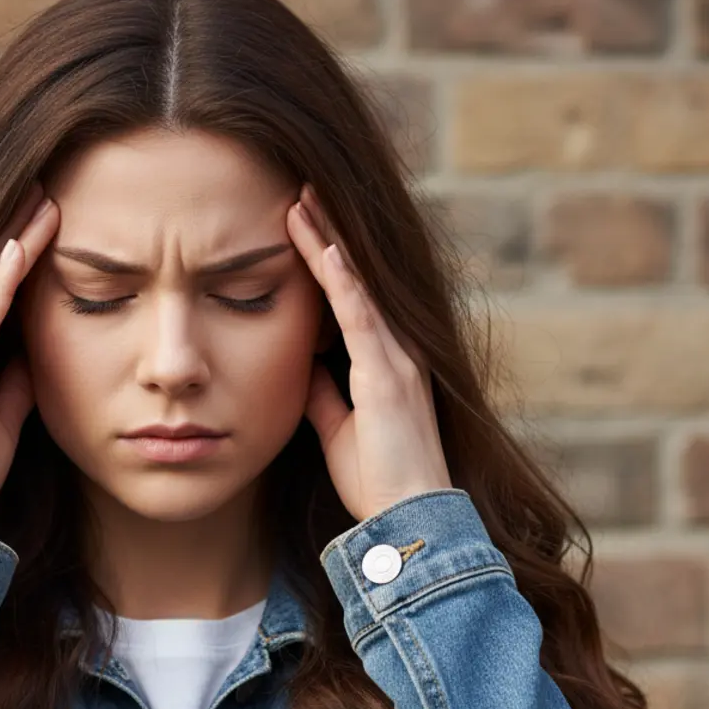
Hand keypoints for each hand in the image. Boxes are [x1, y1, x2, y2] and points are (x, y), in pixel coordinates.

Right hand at [0, 184, 58, 524]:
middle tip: (44, 183)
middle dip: (14, 226)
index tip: (45, 214)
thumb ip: (15, 377)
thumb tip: (39, 353)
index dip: (16, 248)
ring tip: (44, 196)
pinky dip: (2, 276)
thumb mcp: (1, 413)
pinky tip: (22, 243)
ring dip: (14, 235)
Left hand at [285, 183, 451, 521]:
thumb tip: (306, 366)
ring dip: (330, 242)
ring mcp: (395, 359)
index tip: (301, 222)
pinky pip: (362, 318)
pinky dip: (343, 281)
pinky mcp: (387, 376)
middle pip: (358, 277)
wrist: (407, 518)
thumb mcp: (338, 427)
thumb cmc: (377, 477)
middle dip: (329, 232)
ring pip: (358, 285)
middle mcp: (397, 349)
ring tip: (302, 200)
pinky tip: (325, 248)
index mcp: (385, 360)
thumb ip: (325, 393)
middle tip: (301, 190)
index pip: (350, 295)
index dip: (327, 257)